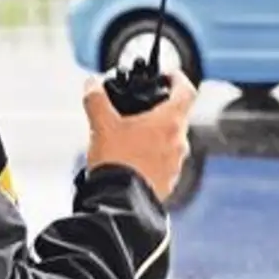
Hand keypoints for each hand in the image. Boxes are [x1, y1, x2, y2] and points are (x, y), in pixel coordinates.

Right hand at [82, 69, 197, 200]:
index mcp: (170, 122)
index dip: (179, 79)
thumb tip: (91, 84)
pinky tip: (133, 160)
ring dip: (155, 136)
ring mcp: (177, 163)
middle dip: (159, 111)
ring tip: (131, 137)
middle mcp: (179, 141)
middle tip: (139, 110)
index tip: (168, 76)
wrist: (119, 202)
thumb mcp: (101, 124)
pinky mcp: (170, 182)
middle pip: (177, 117)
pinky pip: (165, 162)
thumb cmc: (116, 161)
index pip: (187, 91)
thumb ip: (96, 99)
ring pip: (171, 141)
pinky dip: (153, 157)